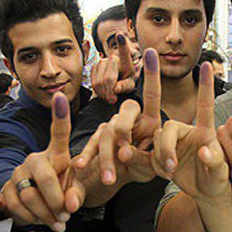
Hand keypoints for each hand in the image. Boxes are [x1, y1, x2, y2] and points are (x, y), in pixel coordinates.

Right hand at [0, 92, 83, 231]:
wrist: (40, 208)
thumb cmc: (61, 193)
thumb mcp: (74, 191)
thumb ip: (77, 195)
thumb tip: (70, 205)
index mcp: (56, 154)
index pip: (59, 132)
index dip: (60, 114)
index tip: (61, 95)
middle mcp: (35, 158)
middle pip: (46, 177)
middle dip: (58, 200)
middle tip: (67, 215)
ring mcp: (18, 172)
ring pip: (31, 195)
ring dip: (48, 213)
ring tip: (60, 221)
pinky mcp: (6, 188)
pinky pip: (17, 206)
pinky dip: (33, 218)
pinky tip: (43, 221)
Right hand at [74, 48, 161, 185]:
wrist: (128, 179)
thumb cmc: (146, 170)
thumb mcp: (151, 167)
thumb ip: (143, 159)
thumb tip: (124, 153)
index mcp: (150, 122)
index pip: (151, 95)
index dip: (151, 74)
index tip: (150, 52)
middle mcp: (131, 120)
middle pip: (124, 114)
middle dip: (123, 131)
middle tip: (125, 154)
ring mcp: (113, 128)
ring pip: (106, 133)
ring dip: (106, 157)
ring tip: (109, 178)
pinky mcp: (99, 140)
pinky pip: (91, 145)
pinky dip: (87, 156)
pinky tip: (80, 166)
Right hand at [91, 33, 140, 103]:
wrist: (115, 84)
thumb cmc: (126, 84)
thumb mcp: (130, 86)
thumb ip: (125, 86)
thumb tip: (117, 88)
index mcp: (126, 63)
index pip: (124, 54)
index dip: (122, 45)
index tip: (119, 35)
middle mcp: (113, 59)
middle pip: (108, 78)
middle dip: (110, 92)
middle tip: (113, 99)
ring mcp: (102, 61)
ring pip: (99, 82)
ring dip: (104, 93)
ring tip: (110, 97)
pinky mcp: (94, 67)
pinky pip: (93, 83)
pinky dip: (98, 91)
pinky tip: (103, 92)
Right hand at [151, 63, 230, 200]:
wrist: (205, 193)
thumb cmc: (217, 181)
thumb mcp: (220, 175)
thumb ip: (215, 162)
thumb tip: (204, 150)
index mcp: (204, 133)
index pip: (205, 106)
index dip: (205, 86)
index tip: (206, 66)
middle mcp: (186, 133)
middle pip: (167, 128)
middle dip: (166, 146)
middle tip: (171, 166)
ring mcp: (172, 143)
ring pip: (155, 140)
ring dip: (159, 157)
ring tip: (170, 172)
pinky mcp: (160, 154)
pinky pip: (148, 153)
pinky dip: (153, 164)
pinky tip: (165, 174)